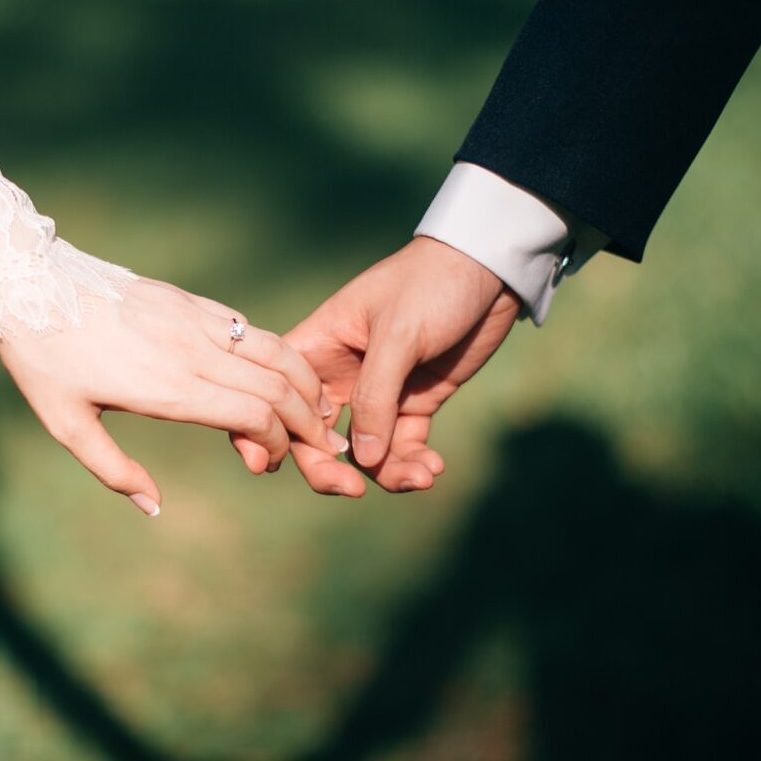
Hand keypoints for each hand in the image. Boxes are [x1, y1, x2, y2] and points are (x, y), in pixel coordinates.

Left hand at [0, 277, 347, 515]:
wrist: (28, 283)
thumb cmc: (43, 360)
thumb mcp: (66, 425)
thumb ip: (114, 470)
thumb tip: (154, 508)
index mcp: (168, 388)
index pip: (253, 414)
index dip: (277, 443)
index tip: (268, 462)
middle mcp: (192, 351)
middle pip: (278, 385)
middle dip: (308, 420)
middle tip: (321, 445)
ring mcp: (194, 320)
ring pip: (274, 350)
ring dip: (305, 382)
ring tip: (319, 408)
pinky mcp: (189, 300)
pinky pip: (248, 328)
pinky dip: (277, 353)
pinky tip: (281, 372)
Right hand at [282, 236, 520, 494]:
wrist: (489, 269)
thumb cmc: (431, 284)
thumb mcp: (398, 334)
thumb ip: (376, 397)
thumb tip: (361, 461)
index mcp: (317, 347)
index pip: (279, 396)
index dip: (271, 432)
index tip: (277, 465)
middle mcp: (339, 375)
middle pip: (315, 437)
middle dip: (329, 470)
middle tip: (353, 491)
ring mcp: (378, 392)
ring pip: (364, 452)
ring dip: (386, 472)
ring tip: (421, 476)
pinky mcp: (415, 402)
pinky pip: (403, 446)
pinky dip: (413, 463)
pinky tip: (433, 468)